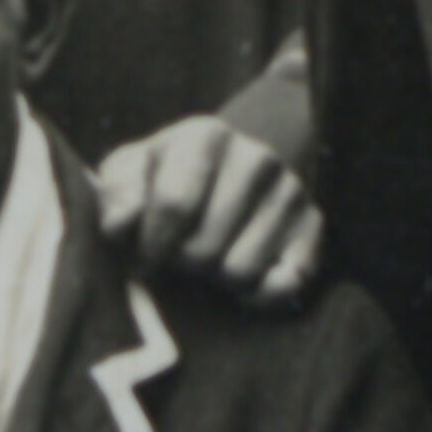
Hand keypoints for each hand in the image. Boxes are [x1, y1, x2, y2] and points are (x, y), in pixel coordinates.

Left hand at [92, 117, 321, 306]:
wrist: (223, 178)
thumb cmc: (161, 181)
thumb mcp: (128, 175)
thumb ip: (116, 196)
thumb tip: (121, 225)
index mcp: (206, 135)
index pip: (174, 207)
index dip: (149, 245)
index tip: (142, 255)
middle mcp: (258, 157)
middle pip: (205, 248)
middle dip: (182, 265)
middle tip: (179, 257)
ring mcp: (291, 191)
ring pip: (240, 272)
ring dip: (216, 280)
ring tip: (209, 258)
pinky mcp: (315, 228)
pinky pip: (284, 286)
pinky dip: (257, 296)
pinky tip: (241, 278)